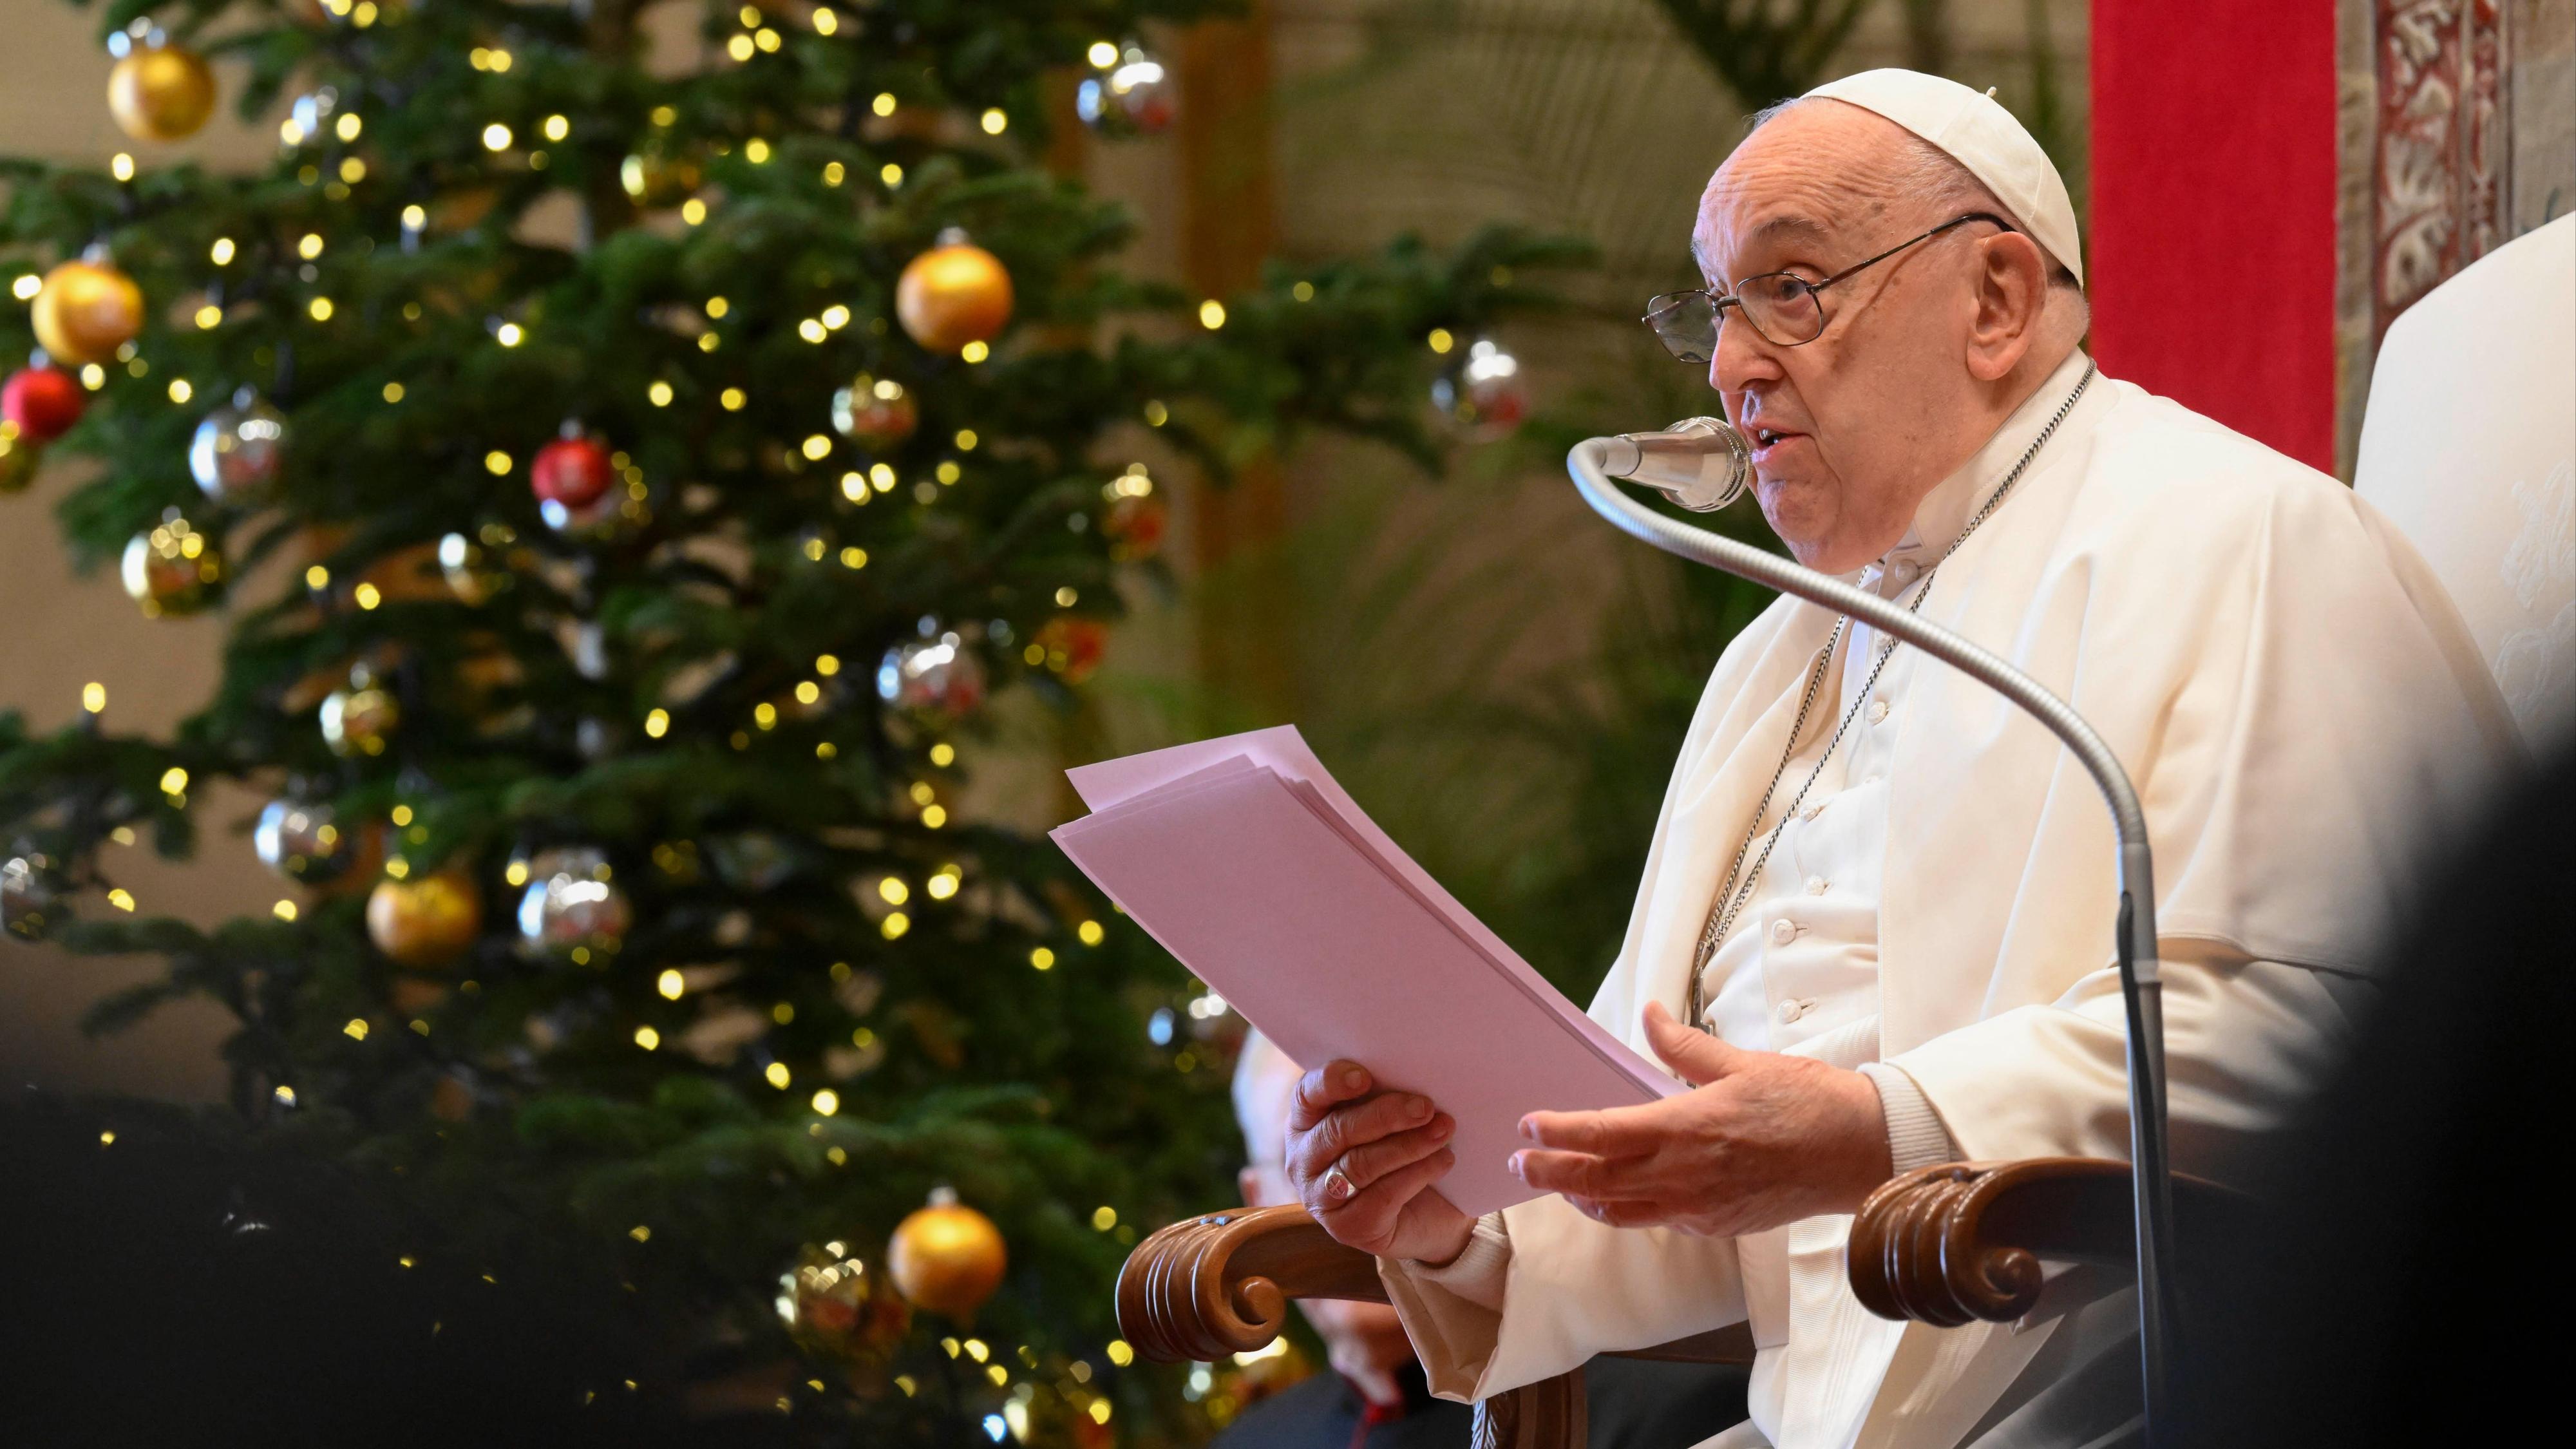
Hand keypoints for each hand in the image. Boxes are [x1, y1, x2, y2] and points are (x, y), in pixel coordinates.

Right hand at [1286, 1061, 1473, 1264]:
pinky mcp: (1347, 1228)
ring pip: (1360, 1164)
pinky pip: (1381, 1196)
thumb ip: (1385, 1097)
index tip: (1365, 1076)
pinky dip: (1417, 1174)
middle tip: (1426, 1106)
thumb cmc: (1402, 1151)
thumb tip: (1413, 1077)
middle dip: (1385, 1115)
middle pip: (1337, 1130)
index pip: (1307, 1095)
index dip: (1331, 1082)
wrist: (1429, 1214)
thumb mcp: (1389, 1118)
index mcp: (1306, 1121)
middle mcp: (1304, 1160)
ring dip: (1408, 1145)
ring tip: (1443, 1131)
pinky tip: (1443, 1161)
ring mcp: (1321, 1198)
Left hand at [1511, 1002, 1892, 1235]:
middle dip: (1552, 1173)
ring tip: (1560, 1184)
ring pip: (1622, 1210)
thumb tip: (1647, 1014)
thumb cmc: (1806, 1102)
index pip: (1603, 1133)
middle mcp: (1685, 1175)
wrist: (1859, 1152)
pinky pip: (1659, 1220)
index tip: (1528, 1126)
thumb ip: (1683, 1046)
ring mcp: (1699, 1208)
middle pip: (1598, 1180)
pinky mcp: (1717, 1226)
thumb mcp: (1740, 1063)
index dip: (1560, 1132)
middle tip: (1519, 1165)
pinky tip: (1620, 1196)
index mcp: (1686, 1127)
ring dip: (1584, 1196)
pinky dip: (1629, 1209)